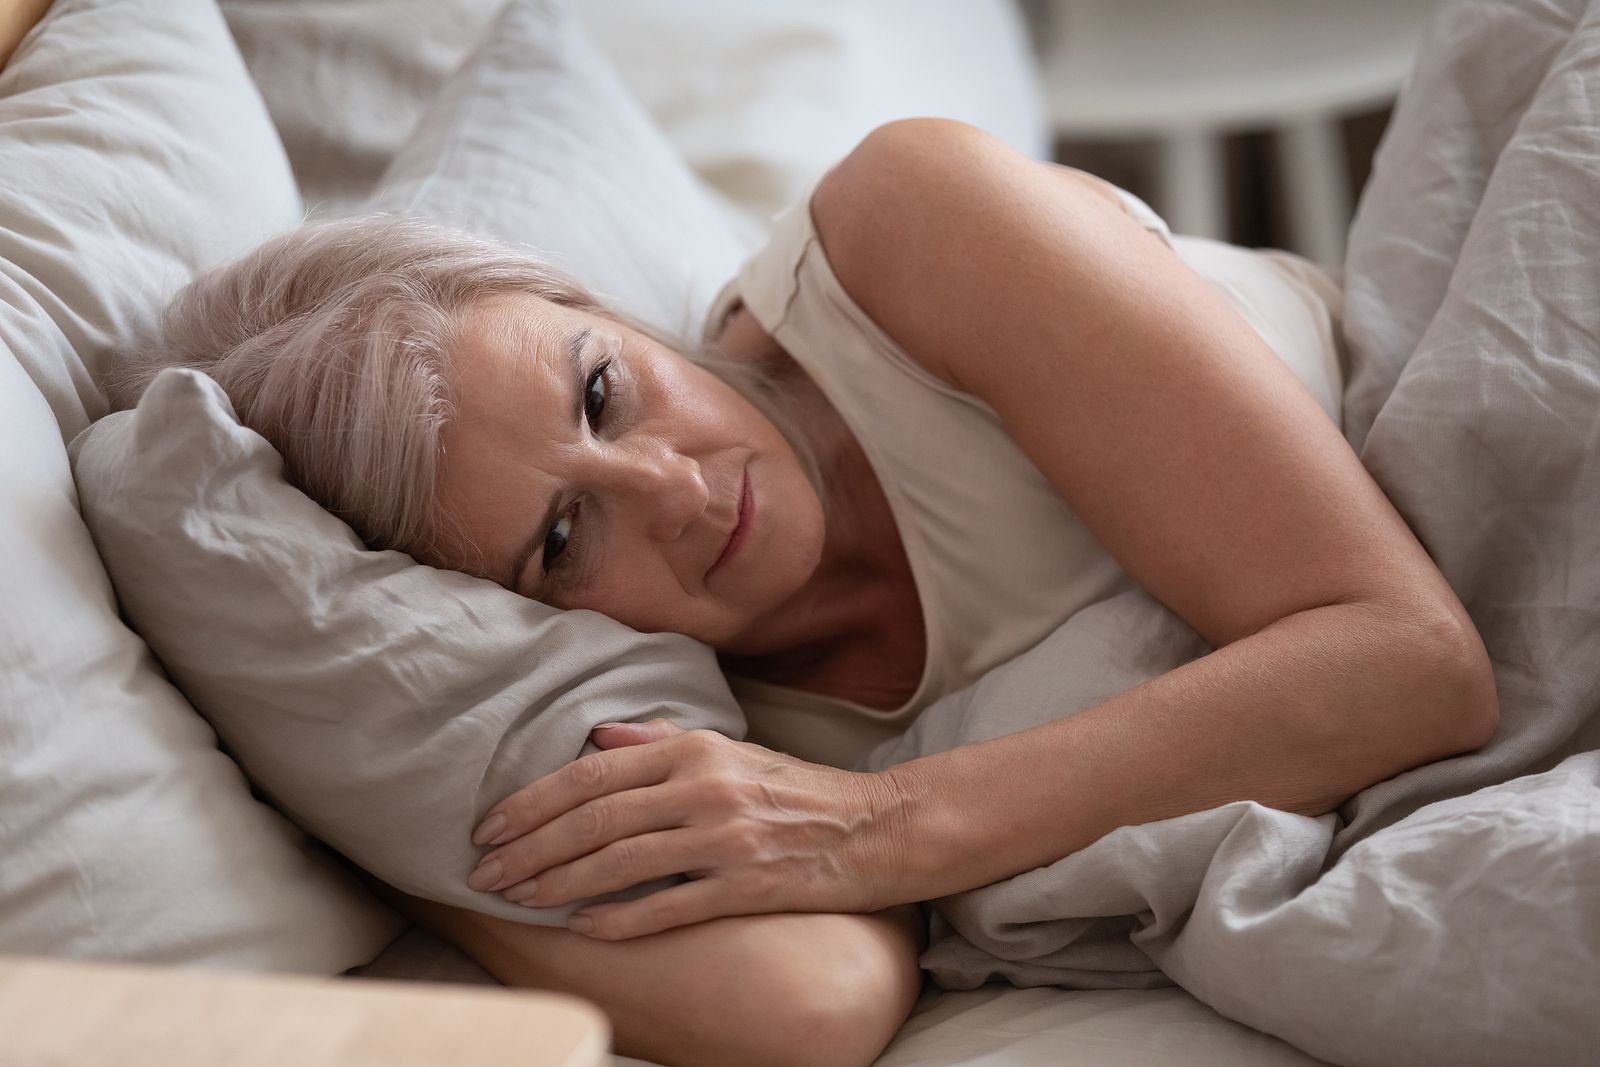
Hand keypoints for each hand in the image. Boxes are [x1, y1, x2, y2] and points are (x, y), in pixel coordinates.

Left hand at [465, 720, 910, 938]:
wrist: (878, 827)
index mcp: (696, 750)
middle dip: (530, 848)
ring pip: (621, 861)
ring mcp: (728, 838)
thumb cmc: (799, 791)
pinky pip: (672, 905)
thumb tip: (598, 737)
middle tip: (483, 873)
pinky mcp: (750, 885)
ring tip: (517, 900)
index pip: (593, 773)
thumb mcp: (733, 751)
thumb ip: (663, 743)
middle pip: (595, 818)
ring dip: (560, 884)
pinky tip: (583, 928)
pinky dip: (622, 918)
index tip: (490, 826)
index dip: (533, 801)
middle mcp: (706, 787)